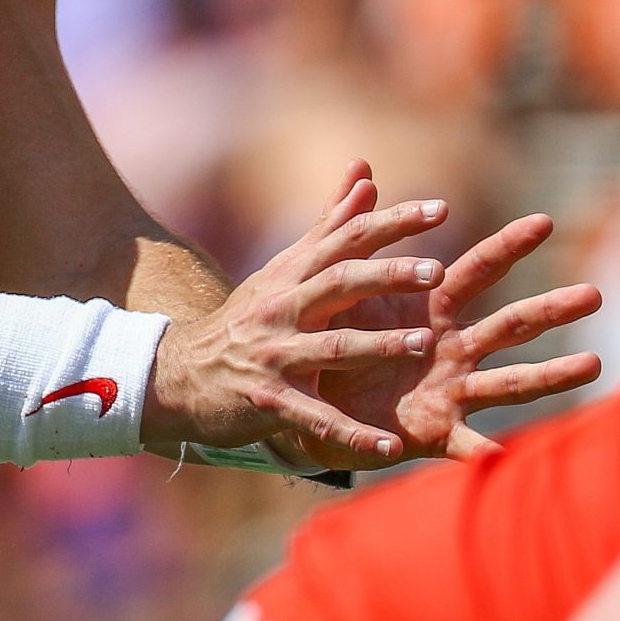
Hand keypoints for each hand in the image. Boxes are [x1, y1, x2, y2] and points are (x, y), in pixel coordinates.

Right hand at [142, 165, 463, 461]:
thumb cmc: (247, 320)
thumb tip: (366, 174)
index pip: (346, 240)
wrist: (178, 374)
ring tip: (422, 344)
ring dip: (377, 345)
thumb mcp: (284, 270)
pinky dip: (352, 434)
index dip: (391, 223)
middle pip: (339, 284)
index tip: (440, 209)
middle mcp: (282, 308)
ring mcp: (274, 354)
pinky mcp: (269, 401)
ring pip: (330, 347)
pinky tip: (388, 446)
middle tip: (438, 271)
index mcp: (292, 275)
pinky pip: (316, 417)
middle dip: (387, 276)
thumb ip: (330, 225)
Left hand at [307, 161, 602, 471]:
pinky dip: (483, 450)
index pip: (477, 270)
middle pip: (511, 324)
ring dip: (550, 374)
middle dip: (551, 308)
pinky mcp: (434, 431)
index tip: (544, 221)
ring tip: (593, 364)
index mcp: (432, 309)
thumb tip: (360, 167)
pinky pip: (465, 444)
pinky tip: (503, 455)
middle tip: (596, 293)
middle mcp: (454, 349)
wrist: (308, 395)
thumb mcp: (341, 280)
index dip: (508, 246)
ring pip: (508, 382)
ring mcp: (452, 391)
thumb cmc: (335, 333)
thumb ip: (353, 226)